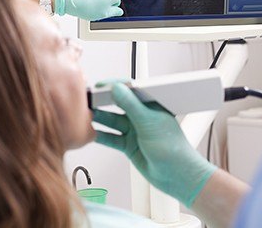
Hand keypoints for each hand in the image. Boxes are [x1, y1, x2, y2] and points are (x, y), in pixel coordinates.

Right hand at [93, 82, 216, 207]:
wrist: (176, 176)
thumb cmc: (172, 147)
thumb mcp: (148, 122)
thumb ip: (131, 105)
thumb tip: (117, 88)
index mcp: (150, 104)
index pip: (130, 90)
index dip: (114, 86)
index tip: (99, 86)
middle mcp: (141, 115)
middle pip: (118, 105)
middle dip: (103, 101)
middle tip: (87, 99)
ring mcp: (134, 130)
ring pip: (112, 121)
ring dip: (100, 118)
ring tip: (85, 114)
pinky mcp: (129, 144)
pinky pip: (111, 137)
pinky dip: (101, 135)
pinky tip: (91, 132)